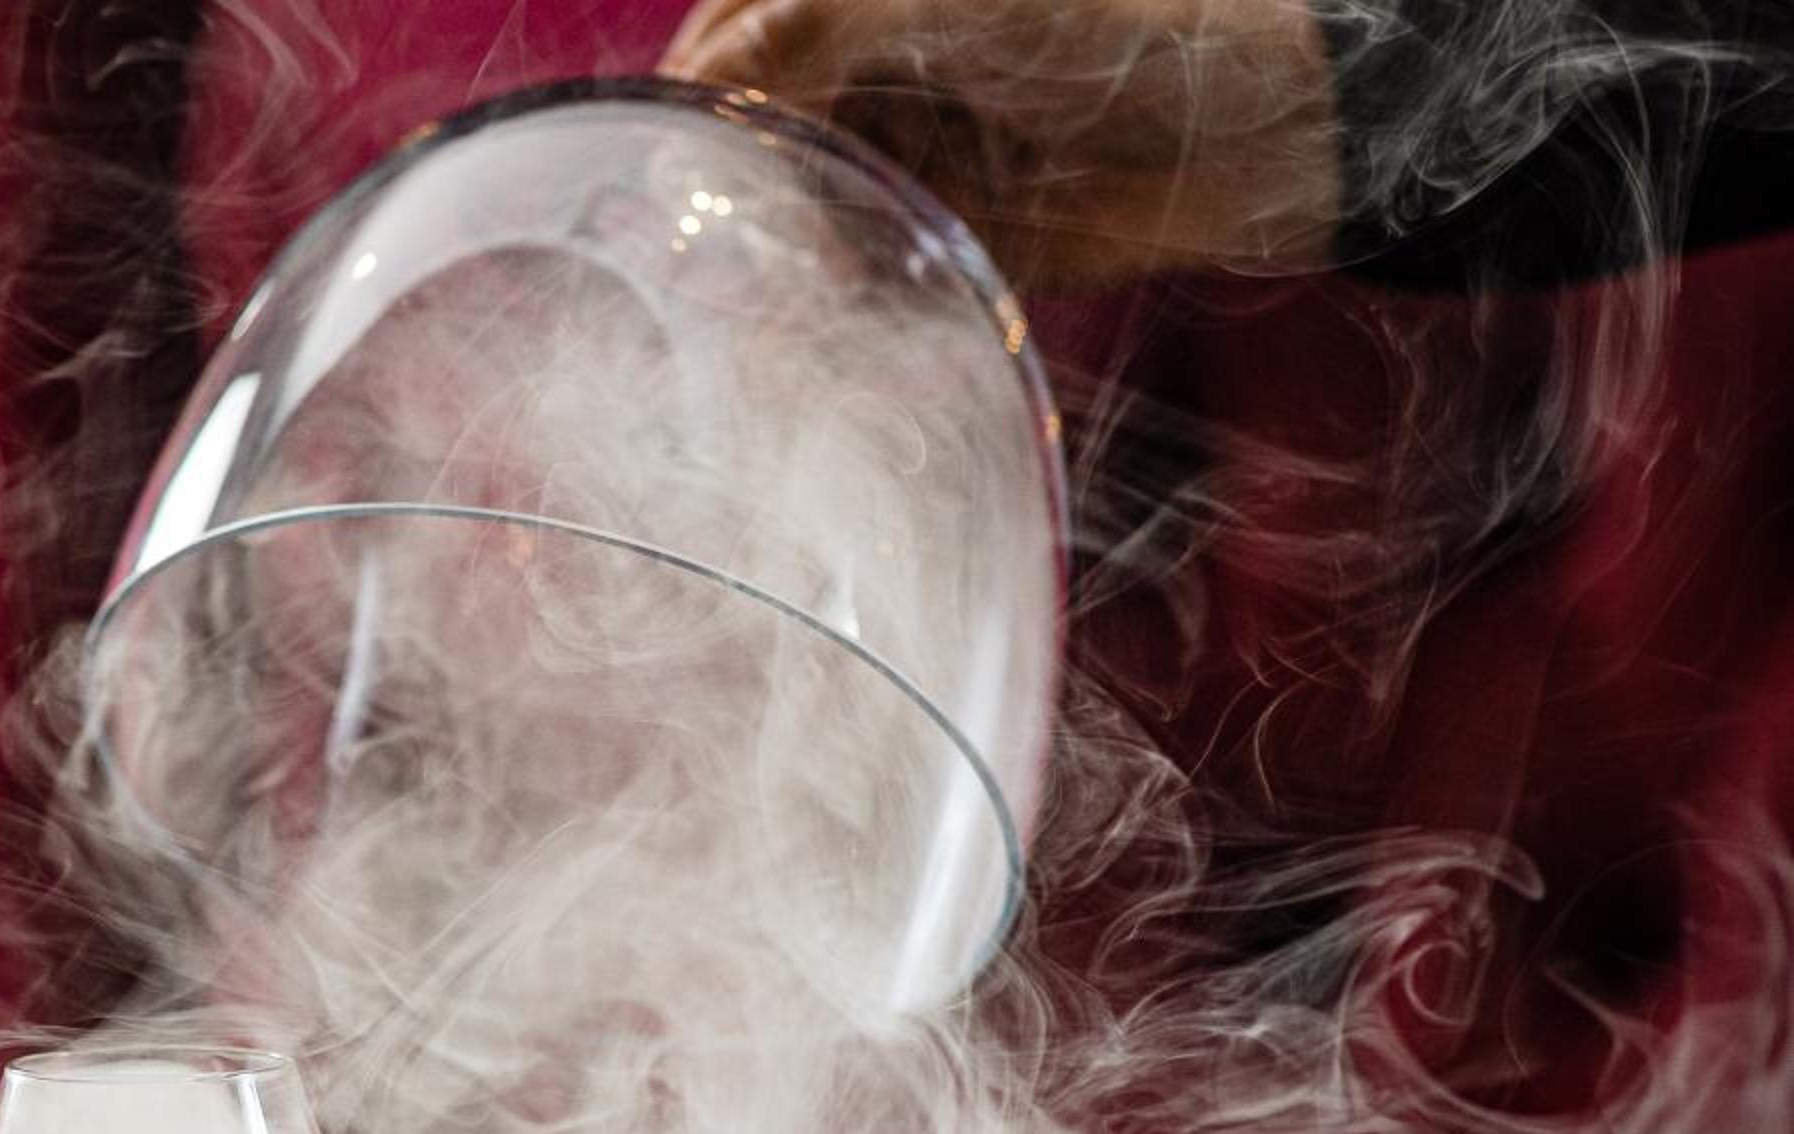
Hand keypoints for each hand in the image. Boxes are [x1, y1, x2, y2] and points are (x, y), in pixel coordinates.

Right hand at [662, 0, 1344, 289]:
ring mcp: (894, 163)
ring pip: (781, 222)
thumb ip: (802, 32)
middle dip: (707, 200)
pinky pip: (848, 285)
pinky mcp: (932, 244)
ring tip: (748, 301)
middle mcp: (857, 79)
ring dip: (758, 266)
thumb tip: (686, 100)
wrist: (1254, 130)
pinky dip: (822, 312)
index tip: (649, 168)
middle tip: (686, 254)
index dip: (679, 107)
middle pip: (735, 146)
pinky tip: (804, 331)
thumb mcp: (936, 2)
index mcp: (842, 8)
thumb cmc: (1114, 22)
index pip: (718, 51)